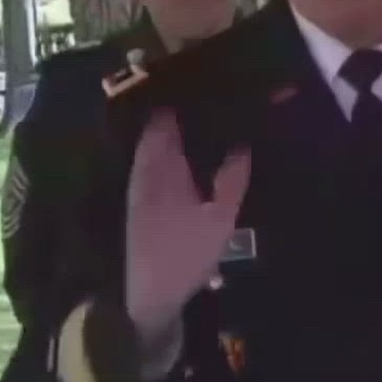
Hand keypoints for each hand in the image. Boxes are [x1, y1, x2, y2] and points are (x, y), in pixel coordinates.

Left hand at [124, 108, 250, 333]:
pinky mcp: (138, 200)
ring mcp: (138, 185)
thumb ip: (232, 179)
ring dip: (172, 132)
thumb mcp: (220, 218)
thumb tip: (242, 143)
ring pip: (153, 146)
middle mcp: (145, 170)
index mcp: (163, 167)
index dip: (183, 100)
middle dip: (179, 113)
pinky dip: (166, 151)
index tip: (208, 87)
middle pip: (157, 129)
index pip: (166, 119)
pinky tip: (187, 155)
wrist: (151, 294)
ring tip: (202, 122)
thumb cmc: (186, 254)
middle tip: (211, 101)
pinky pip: (151, 162)